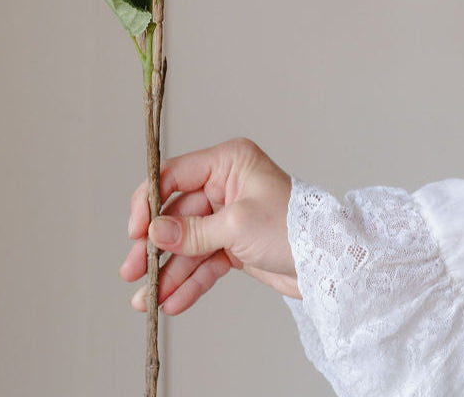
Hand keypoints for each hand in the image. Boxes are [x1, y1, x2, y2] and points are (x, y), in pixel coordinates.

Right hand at [120, 137, 299, 313]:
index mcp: (227, 162)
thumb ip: (192, 231)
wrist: (332, 265)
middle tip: (131, 270)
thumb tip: (154, 234)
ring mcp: (228, 216)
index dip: (149, 202)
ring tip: (146, 299)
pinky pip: (204, 262)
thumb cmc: (294, 228)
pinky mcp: (235, 244)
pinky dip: (189, 282)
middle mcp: (224, 185)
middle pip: (176, 215)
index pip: (174, 175)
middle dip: (154, 247)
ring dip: (167, 272)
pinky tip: (171, 301)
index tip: (134, 231)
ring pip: (187, 244)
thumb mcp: (237, 226)